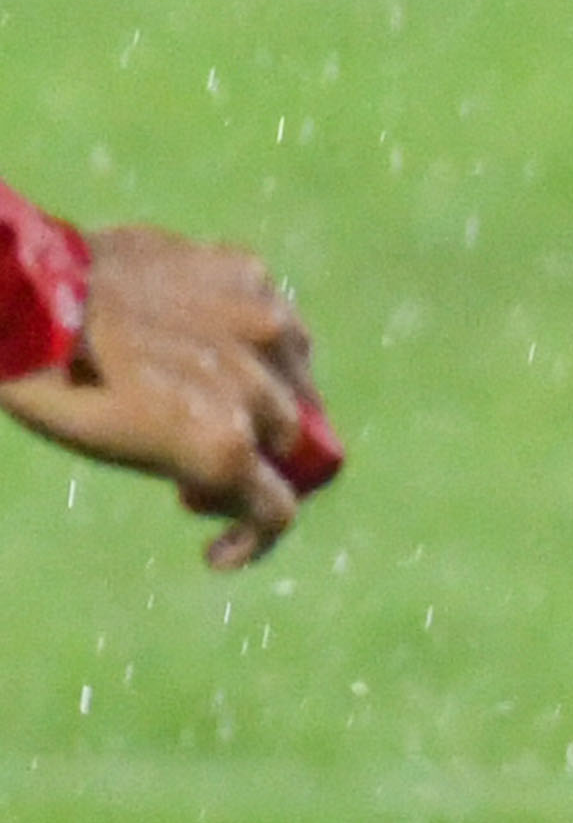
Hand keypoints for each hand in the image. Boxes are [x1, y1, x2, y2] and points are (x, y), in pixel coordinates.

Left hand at [3, 224, 340, 564]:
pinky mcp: (249, 273)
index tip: (220, 549)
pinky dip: (249, 332)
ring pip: (295, 375)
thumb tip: (235, 466)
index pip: (279, 510)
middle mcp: (263, 389)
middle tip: (198, 449)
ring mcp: (265, 325)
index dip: (253, 536)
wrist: (25, 287)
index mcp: (225, 445)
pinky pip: (272, 317)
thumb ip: (199, 462)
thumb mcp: (120, 446)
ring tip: (210, 381)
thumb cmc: (54, 381)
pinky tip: (203, 329)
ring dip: (264, 388)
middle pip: (289, 440)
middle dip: (254, 452)